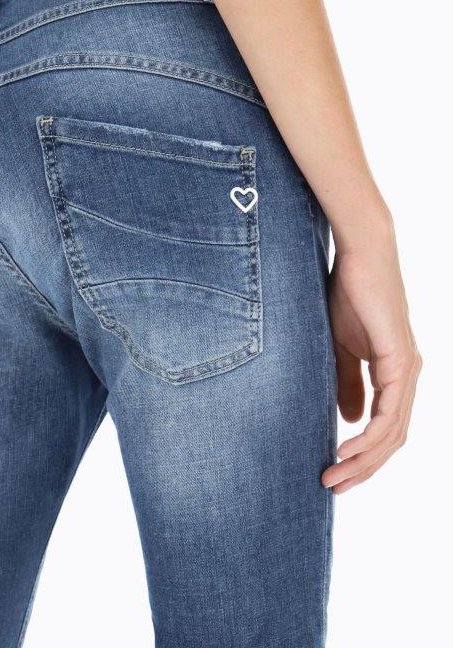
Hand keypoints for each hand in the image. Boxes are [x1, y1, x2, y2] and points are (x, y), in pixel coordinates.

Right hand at [321, 223, 421, 492]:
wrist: (360, 255)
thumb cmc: (350, 295)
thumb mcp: (341, 348)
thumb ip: (348, 383)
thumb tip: (350, 418)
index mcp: (396, 373)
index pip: (386, 428)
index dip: (364, 455)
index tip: (335, 472)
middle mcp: (408, 376)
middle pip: (393, 439)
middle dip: (364, 468)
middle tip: (333, 486)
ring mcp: (408, 368)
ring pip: (394, 432)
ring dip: (364, 460)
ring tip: (334, 475)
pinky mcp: (400, 359)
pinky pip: (390, 410)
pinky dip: (370, 436)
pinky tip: (348, 446)